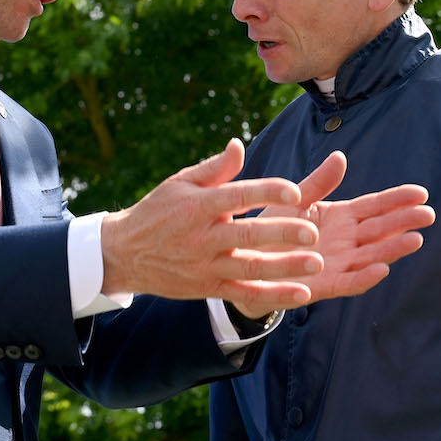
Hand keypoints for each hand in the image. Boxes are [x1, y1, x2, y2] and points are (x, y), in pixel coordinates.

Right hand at [99, 139, 323, 309]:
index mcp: (198, 205)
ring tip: (316, 263)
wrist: (124, 254)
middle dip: (282, 233)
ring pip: (250, 268)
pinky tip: (301, 293)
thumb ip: (215, 168)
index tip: (296, 191)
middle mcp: (202, 236)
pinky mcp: (209, 288)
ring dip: (285, 267)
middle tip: (314, 231)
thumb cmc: (158, 211)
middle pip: (247, 234)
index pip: (237, 196)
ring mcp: (206, 265)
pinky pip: (245, 293)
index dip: (267, 192)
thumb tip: (239, 145)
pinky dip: (274, 295)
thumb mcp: (180, 183)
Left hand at [231, 151, 433, 318]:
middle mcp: (344, 241)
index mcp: (340, 217)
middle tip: (428, 214)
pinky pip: (348, 282)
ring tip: (415, 239)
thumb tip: (341, 156)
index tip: (421, 193)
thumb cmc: (269, 228)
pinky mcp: (323, 285)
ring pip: (370, 255)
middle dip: (404, 222)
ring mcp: (337, 264)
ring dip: (393, 249)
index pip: (374, 207)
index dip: (396, 200)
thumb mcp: (294, 200)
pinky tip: (382, 269)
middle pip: (379, 230)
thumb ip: (318, 182)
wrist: (242, 261)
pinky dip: (364, 277)